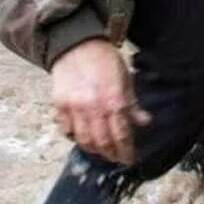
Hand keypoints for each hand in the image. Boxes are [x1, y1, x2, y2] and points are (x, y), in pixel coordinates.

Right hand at [49, 38, 148, 164]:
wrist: (76, 44)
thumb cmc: (104, 59)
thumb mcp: (125, 78)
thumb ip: (132, 103)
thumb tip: (144, 122)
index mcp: (113, 99)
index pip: (121, 134)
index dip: (126, 151)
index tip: (129, 159)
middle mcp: (93, 107)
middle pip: (102, 142)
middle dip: (111, 154)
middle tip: (117, 158)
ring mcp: (74, 107)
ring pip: (83, 140)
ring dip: (94, 149)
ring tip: (101, 150)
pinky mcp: (59, 105)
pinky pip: (66, 130)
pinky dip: (75, 137)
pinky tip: (83, 137)